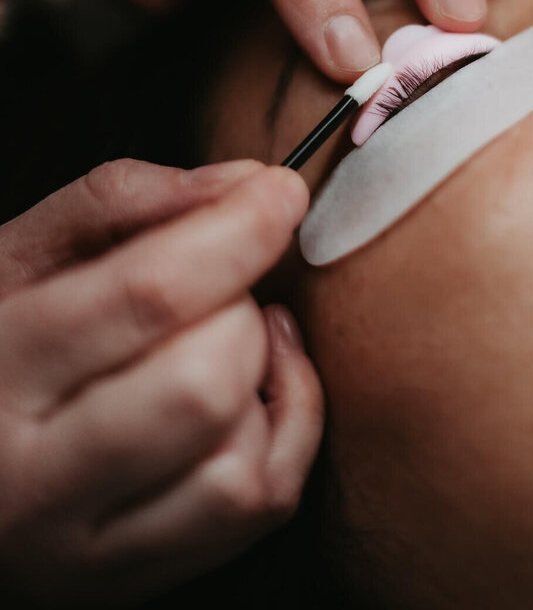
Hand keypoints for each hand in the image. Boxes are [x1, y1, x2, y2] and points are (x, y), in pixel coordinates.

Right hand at [0, 159, 322, 606]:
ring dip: (258, 378)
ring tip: (220, 339)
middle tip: (214, 288)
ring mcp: (84, 553)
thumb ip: (121, 200)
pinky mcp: (133, 585)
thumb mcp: (21, 255)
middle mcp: (33, 483)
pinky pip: (261, 505)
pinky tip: (253, 388)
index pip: (146, 295)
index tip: (281, 191)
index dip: (236, 232)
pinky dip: (284, 430)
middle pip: (203, 384)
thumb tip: (246, 184)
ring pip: (239, 463)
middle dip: (238, 311)